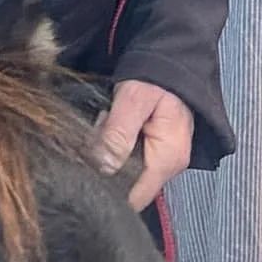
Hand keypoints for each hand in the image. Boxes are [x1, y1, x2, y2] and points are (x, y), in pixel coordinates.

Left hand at [93, 80, 193, 210]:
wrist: (172, 62)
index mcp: (167, 160)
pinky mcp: (156, 153)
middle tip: (98, 132)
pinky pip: (130, 160)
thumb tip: (103, 167)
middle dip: (105, 165)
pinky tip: (112, 126)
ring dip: (108, 153)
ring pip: (125, 172)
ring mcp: (164, 161)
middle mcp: (169, 167)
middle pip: (128, 185)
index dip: (110, 191)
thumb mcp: (133, 101)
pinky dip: (115, 146)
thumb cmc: (157, 79)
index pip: (136, 198)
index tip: (89, 170)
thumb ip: (118, 134)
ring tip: (105, 123)